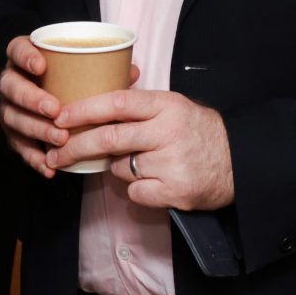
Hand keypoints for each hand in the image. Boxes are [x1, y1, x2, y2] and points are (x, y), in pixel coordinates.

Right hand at [0, 38, 149, 178]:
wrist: (54, 104)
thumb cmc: (72, 81)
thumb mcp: (85, 72)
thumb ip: (105, 70)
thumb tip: (132, 71)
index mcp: (26, 58)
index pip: (17, 50)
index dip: (25, 56)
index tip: (42, 66)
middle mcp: (12, 81)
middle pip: (11, 86)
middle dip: (31, 99)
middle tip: (56, 110)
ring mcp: (9, 108)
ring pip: (12, 117)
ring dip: (36, 129)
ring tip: (61, 139)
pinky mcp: (13, 133)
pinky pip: (18, 146)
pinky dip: (33, 158)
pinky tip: (48, 167)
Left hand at [52, 88, 234, 211]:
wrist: (239, 162)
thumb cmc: (199, 132)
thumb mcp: (174, 107)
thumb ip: (139, 107)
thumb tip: (91, 105)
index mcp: (166, 105)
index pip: (116, 103)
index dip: (83, 110)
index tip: (59, 117)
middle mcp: (168, 132)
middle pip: (109, 139)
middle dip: (76, 147)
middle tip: (56, 153)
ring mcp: (172, 163)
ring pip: (120, 168)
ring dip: (118, 168)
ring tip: (140, 164)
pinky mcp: (175, 191)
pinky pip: (135, 192)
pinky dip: (137, 189)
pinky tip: (155, 181)